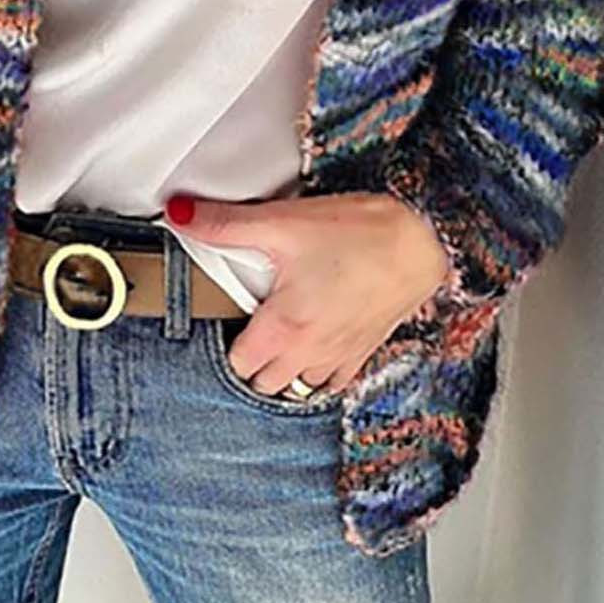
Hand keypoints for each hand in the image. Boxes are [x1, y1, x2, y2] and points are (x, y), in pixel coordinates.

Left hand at [167, 192, 447, 395]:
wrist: (424, 239)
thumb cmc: (361, 233)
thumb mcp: (284, 223)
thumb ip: (225, 224)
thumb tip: (178, 215)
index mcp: (284, 329)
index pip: (237, 364)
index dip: (226, 341)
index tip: (228, 316)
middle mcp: (310, 354)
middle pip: (264, 382)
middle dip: (252, 360)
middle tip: (250, 322)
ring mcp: (340, 357)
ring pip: (298, 387)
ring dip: (285, 369)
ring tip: (280, 334)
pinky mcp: (365, 350)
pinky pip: (333, 381)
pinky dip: (319, 370)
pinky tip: (318, 341)